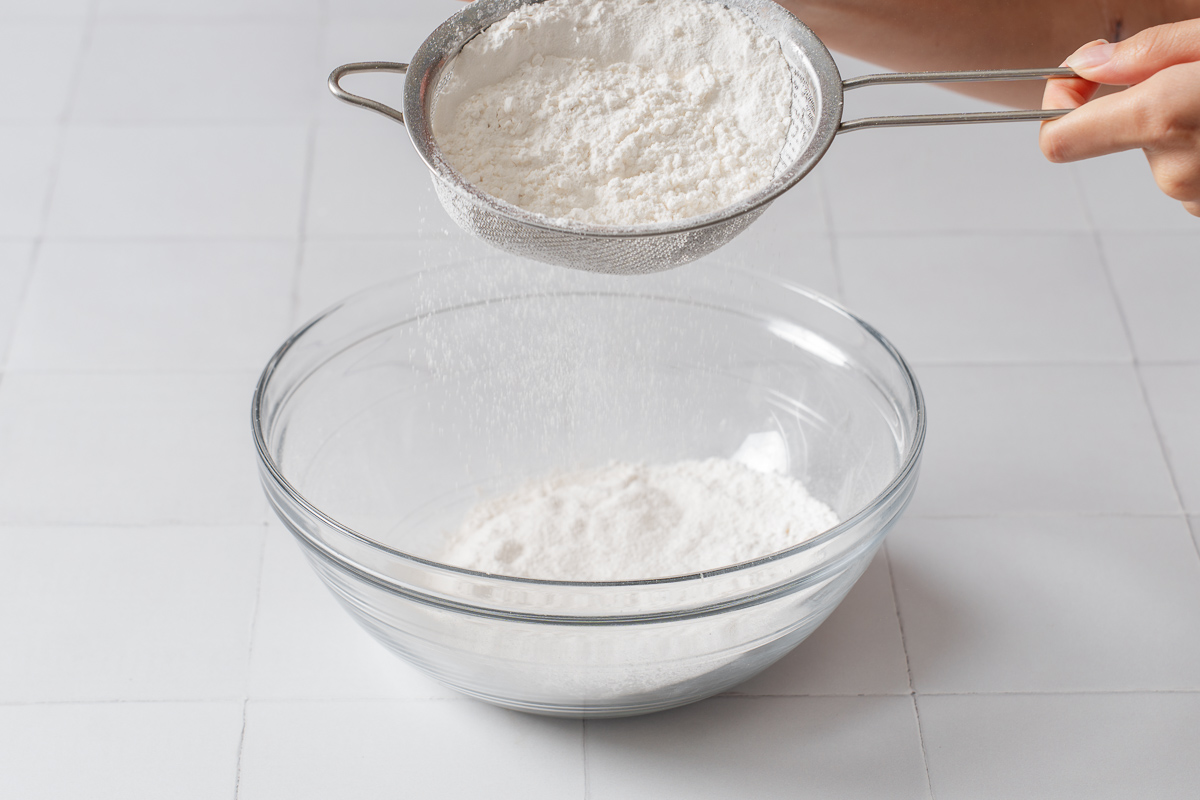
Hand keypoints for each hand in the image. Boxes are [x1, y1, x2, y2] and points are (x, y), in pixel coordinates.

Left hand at [1040, 20, 1199, 216]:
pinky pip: (1186, 169)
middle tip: (1187, 74)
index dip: (1058, 105)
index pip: (1058, 138)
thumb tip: (1091, 63)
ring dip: (1177, 122)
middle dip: (1141, 102)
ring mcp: (1193, 196)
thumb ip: (1149, 51)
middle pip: (1115, 135)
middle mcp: (1171, 170)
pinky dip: (1199, 145)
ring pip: (1156, 150)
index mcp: (1162, 119)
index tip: (1082, 79)